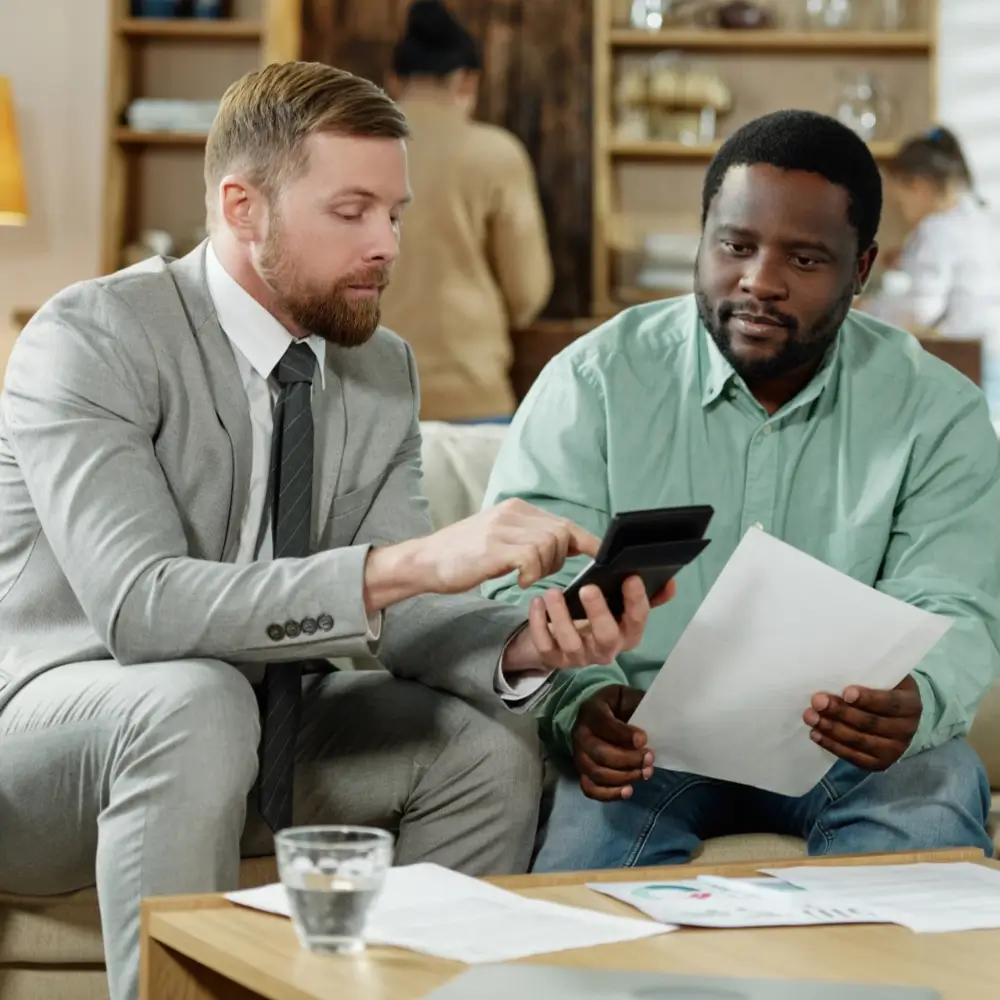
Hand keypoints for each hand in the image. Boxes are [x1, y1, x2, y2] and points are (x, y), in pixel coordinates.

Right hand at [364, 499, 599, 610]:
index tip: (602, 559)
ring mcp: (503, 528)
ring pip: (550, 545)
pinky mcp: (494, 546)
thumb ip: (532, 538)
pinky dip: (532, 574)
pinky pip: (532, 557)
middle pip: (562, 534)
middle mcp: (512, 513)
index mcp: (517, 509)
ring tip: (525, 576)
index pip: (564, 523)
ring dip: (545, 568)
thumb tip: (569, 546)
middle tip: (538, 574)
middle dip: (560, 560)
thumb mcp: (501, 540)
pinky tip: (518, 581)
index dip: (587, 542)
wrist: (425, 561)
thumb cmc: (464, 556)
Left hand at [501, 575, 674, 676]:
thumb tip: (670, 582)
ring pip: (571, 642)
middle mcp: (605, 650)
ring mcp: (578, 658)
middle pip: (607, 637)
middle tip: (588, 588)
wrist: (559, 641)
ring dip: (561, 615)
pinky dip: (538, 624)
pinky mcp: (553, 659)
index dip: (637, 601)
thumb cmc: (593, 617)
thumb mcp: (618, 607)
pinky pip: (545, 646)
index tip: (631, 577)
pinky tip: (536, 602)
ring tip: (552, 592)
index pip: (637, 620)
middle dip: (599, 612)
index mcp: (626, 634)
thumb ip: (643, 595)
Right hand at [571, 685, 651, 801]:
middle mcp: (580, 733)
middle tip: (650, 758)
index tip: (644, 740)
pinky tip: (629, 790)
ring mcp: (578, 755)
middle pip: (600, 753)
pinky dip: (609, 794)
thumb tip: (662, 721)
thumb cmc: (619, 706)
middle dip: (628, 759)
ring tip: (645, 772)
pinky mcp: (581, 772)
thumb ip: (640, 706)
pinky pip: (590, 788)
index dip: (624, 734)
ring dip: (624, 777)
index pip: (604, 724)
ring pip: (596, 773)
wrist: (600, 713)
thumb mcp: (629, 697)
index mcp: (591, 711)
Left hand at [804, 675, 921, 769]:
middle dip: (841, 712)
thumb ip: (869, 674)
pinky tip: (816, 734)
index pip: (890, 704)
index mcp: (911, 705)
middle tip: (817, 701)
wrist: (895, 715)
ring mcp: (894, 749)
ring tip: (810, 717)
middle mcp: (907, 730)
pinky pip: (854, 757)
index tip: (846, 692)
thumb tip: (837, 667)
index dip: (869, 699)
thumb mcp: (884, 676)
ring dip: (831, 729)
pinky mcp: (880, 763)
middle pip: (870, 723)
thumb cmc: (883, 688)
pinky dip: (832, 745)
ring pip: (860, 741)